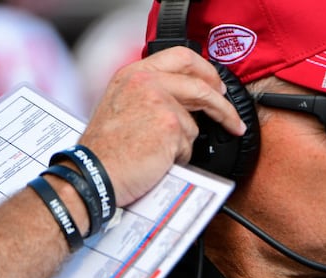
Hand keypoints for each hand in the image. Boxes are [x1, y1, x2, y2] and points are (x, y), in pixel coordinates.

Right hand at [76, 46, 246, 205]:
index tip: (217, 86)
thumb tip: (187, 101)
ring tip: (159, 154)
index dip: (206, 71)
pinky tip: (157, 160)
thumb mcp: (121, 105)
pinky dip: (178, 158)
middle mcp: (146, 82)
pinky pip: (189, 144)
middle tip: (232, 119)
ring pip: (194, 122)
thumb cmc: (105, 149)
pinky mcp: (170, 125)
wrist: (94, 173)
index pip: (182, 57)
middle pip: (201, 85)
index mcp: (134, 73)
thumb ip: (151, 94)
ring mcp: (160, 102)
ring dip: (183, 144)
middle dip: (223, 105)